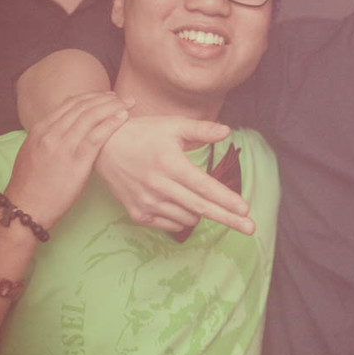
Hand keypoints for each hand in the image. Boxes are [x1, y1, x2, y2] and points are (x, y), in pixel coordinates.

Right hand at [5, 92, 130, 228]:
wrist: (26, 206)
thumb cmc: (32, 184)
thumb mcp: (34, 152)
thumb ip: (49, 137)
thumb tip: (66, 129)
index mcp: (41, 129)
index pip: (69, 104)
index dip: (91, 97)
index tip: (106, 97)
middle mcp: (51, 133)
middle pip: (82, 106)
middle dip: (105, 99)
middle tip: (122, 98)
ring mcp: (63, 145)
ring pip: (91, 117)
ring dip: (113, 107)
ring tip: (128, 104)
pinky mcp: (75, 161)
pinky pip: (96, 136)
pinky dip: (111, 123)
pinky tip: (123, 118)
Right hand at [94, 116, 254, 233]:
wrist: (102, 147)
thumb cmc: (143, 133)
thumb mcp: (173, 126)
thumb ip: (201, 130)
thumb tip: (227, 132)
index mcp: (170, 164)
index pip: (204, 187)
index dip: (226, 199)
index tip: (246, 210)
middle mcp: (158, 186)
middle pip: (201, 208)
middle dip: (229, 219)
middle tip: (251, 228)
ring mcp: (147, 202)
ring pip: (187, 217)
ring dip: (201, 212)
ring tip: (200, 198)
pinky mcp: (137, 213)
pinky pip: (170, 224)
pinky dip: (182, 218)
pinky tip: (182, 204)